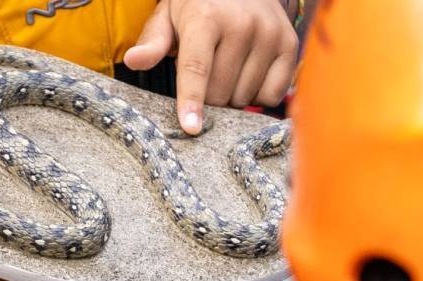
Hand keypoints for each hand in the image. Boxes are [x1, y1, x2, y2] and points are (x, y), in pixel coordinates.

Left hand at [124, 0, 299, 134]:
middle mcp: (242, 24)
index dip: (192, 101)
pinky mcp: (289, 45)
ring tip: (229, 69)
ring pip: (245, 97)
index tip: (191, 128)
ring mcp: (269, 34)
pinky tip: (249, 73)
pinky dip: (258, 94)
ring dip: (233, 95)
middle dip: (209, 97)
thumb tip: (133, 60)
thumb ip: (153, 43)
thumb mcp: (169, 16)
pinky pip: (272, 94)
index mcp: (206, 17)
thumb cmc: (199, 5)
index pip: (197, 68)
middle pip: (220, 92)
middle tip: (208, 76)